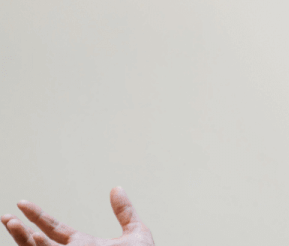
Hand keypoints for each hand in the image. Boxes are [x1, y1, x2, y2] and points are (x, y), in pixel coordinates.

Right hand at [2, 187, 153, 245]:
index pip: (55, 229)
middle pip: (38, 244)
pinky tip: (34, 242)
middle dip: (21, 232)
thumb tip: (116, 188)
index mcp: (84, 245)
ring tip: (12, 225)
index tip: (22, 203)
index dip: (38, 217)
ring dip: (23, 242)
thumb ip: (124, 211)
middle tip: (7, 217)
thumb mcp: (135, 232)